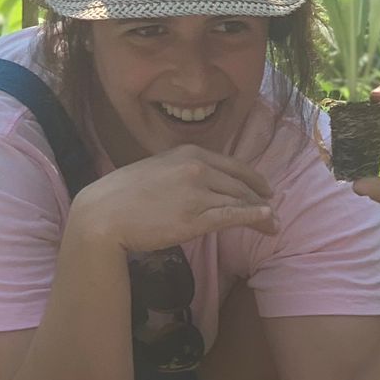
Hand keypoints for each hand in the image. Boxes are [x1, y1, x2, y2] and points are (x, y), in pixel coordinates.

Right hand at [74, 146, 278, 256]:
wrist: (105, 213)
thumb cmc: (124, 195)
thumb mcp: (157, 170)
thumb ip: (180, 173)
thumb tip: (194, 185)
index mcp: (188, 152)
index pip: (231, 165)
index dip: (253, 178)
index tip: (265, 190)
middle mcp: (197, 168)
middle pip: (240, 184)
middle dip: (260, 199)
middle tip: (274, 213)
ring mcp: (197, 192)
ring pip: (239, 201)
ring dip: (261, 214)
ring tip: (274, 226)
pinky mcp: (195, 217)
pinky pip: (232, 216)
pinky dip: (253, 217)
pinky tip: (267, 220)